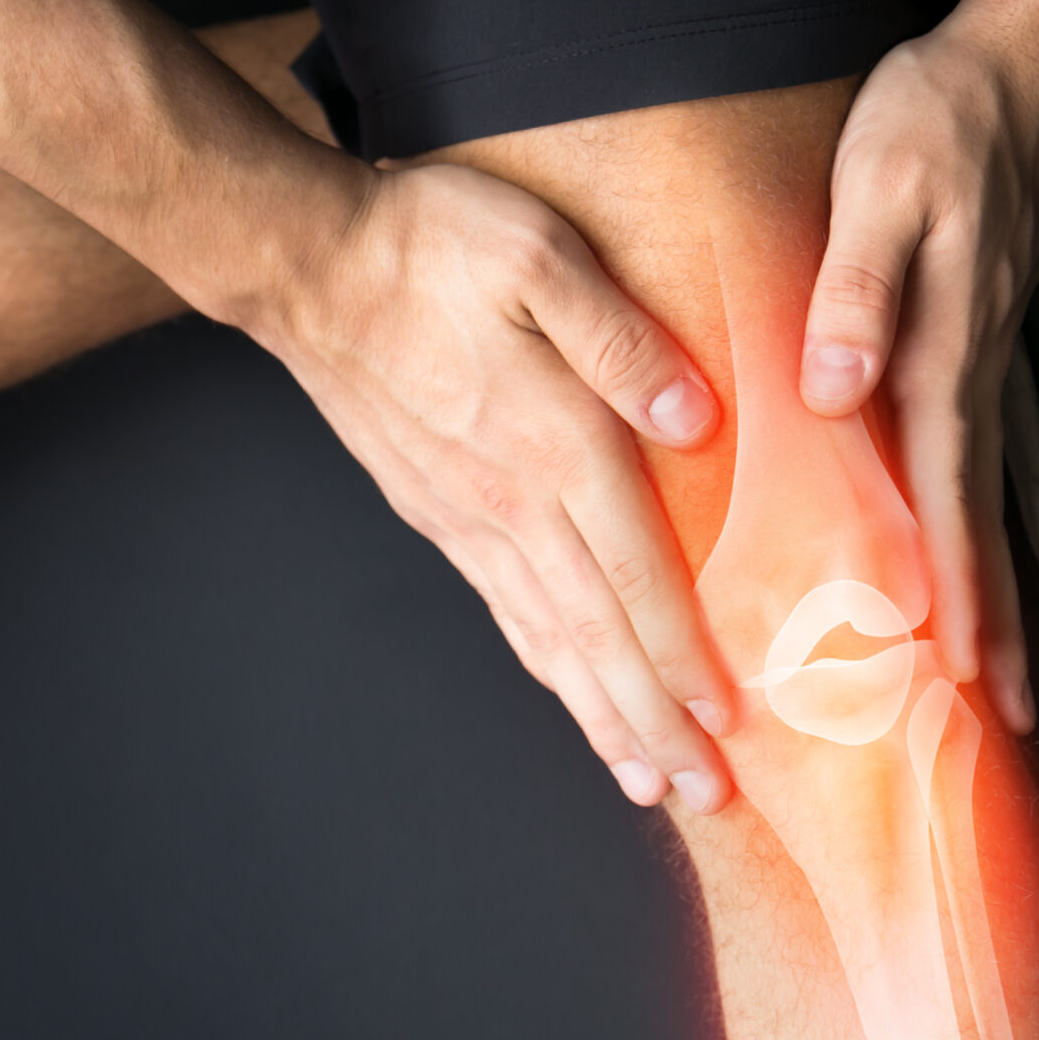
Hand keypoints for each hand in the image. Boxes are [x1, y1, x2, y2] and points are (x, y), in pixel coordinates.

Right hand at [264, 162, 738, 812]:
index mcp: (550, 439)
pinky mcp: (440, 517)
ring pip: (548, 640)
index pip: (634, 568)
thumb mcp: (537, 251)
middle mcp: (510, 501)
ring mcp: (469, 519)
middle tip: (706, 796)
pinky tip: (576, 701)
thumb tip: (692, 417)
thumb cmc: (428, 243)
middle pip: (595, 634)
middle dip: (653, 722)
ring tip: (649, 783)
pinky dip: (549, 670)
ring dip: (602, 719)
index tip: (730, 718)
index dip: (682, 651)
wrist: (308, 268)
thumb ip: (618, 335)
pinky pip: (506, 612)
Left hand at [795, 19, 1038, 734]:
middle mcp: (971, 373)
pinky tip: (989, 560)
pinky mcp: (977, 345)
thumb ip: (855, 292)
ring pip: (989, 499)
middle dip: (993, 623)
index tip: (957, 667)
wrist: (1014, 66)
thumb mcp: (879, 192)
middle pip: (982, 522)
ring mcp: (983, 363)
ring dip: (996, 588)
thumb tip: (834, 390)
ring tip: (1000, 673)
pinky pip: (984, 458)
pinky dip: (990, 521)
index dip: (949, 587)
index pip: (945, 496)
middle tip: (1007, 716)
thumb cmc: (936, 124)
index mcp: (940, 351)